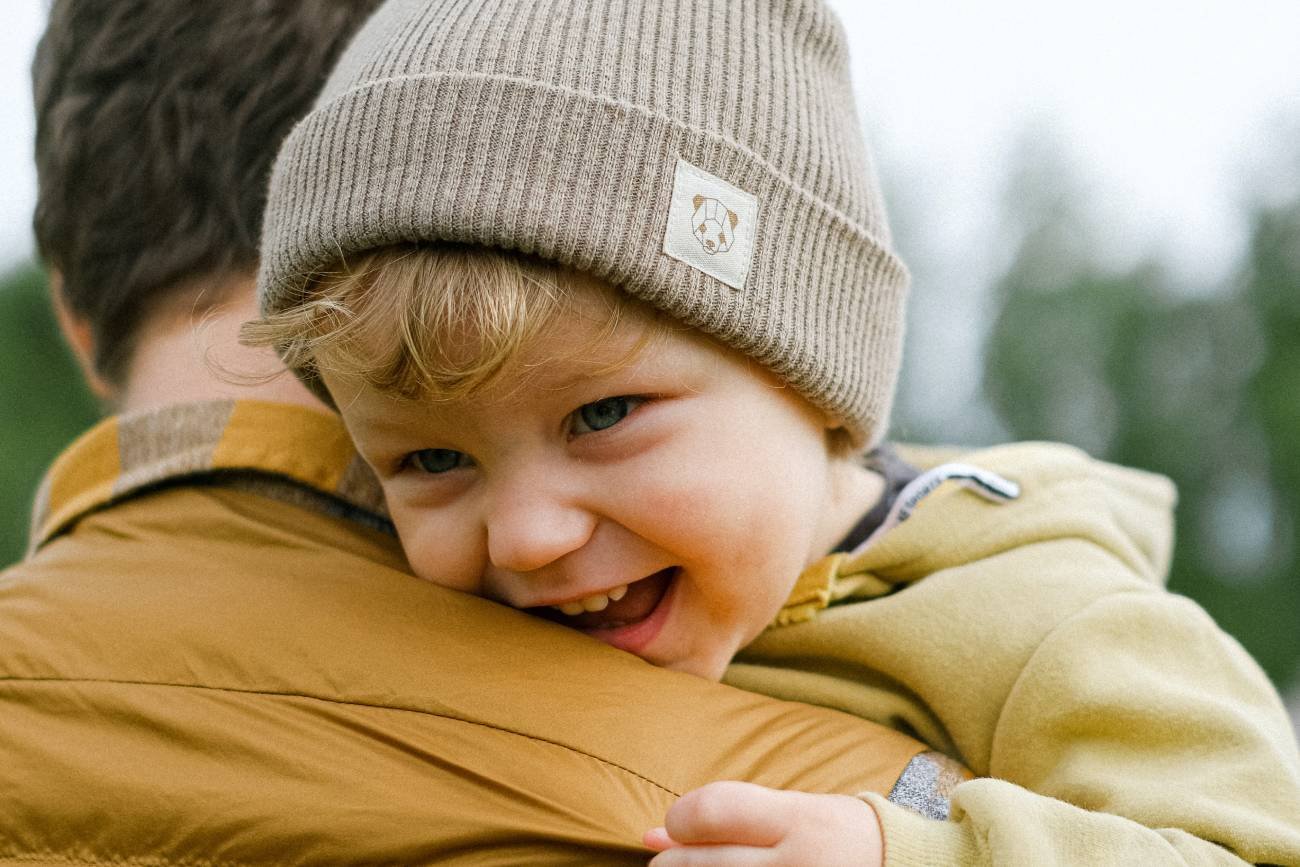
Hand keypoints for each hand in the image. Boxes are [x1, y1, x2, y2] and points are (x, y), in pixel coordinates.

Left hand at [644, 780, 883, 865]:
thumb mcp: (798, 810)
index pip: (716, 811)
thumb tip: (658, 828)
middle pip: (708, 863)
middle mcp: (797, 865)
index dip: (681, 816)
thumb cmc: (840, 836)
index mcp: (801, 822)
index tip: (677, 823)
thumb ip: (732, 815)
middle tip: (665, 859)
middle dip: (673, 861)